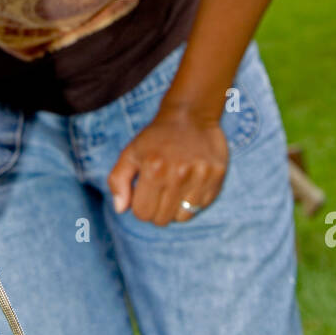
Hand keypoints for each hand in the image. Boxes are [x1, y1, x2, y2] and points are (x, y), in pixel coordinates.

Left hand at [107, 109, 228, 225]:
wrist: (190, 115)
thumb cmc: (156, 138)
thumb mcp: (130, 153)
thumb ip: (118, 181)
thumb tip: (120, 209)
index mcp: (153, 168)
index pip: (142, 213)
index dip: (140, 206)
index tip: (145, 193)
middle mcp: (178, 173)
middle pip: (162, 219)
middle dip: (157, 209)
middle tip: (160, 191)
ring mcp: (200, 175)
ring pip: (183, 217)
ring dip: (176, 208)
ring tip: (176, 187)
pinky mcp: (217, 176)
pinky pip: (202, 206)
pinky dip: (194, 201)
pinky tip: (191, 183)